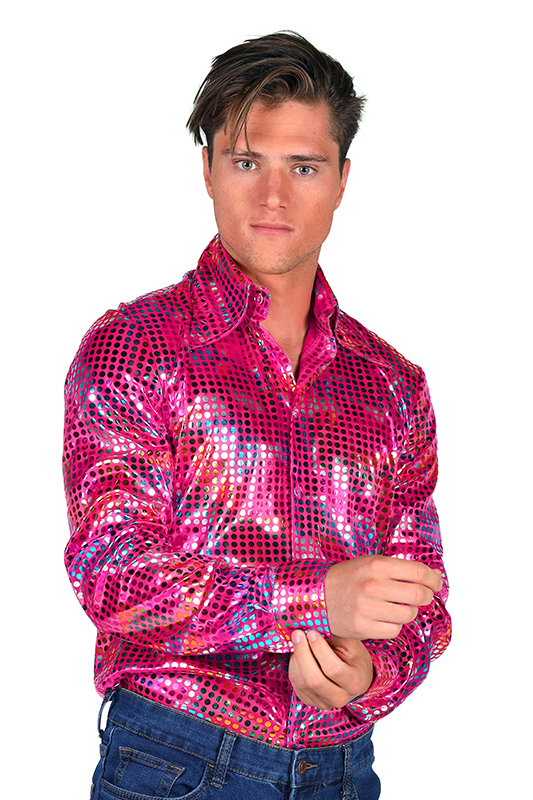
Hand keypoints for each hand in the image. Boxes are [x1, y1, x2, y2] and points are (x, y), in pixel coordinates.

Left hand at [289, 629, 373, 709]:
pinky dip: (294, 667)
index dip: (320, 649)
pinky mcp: (311, 702)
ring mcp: (324, 703)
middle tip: (298, 634)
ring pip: (302, 683)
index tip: (312, 632)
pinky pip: (296, 685)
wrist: (356, 677)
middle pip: (314, 680)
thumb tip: (312, 624)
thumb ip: (334, 636)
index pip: (334, 669)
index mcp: (355, 682)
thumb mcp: (350, 644)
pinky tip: (298, 654)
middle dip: (302, 654)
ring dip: (297, 659)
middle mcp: (340, 698)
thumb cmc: (354, 656)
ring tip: (298, 641)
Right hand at [325, 555, 442, 639]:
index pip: (419, 572)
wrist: (316, 595)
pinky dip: (394, 625)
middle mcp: (373, 585)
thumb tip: (434, 575)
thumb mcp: (371, 563)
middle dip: (426, 596)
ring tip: (397, 606)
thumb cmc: (348, 578)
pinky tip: (384, 617)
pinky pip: (394, 630)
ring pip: (409, 615)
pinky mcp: (363, 627)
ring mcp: (367, 608)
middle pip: (419, 595)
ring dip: (409, 612)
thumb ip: (400, 569)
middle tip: (422, 595)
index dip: (433, 579)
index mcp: (376, 565)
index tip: (435, 582)